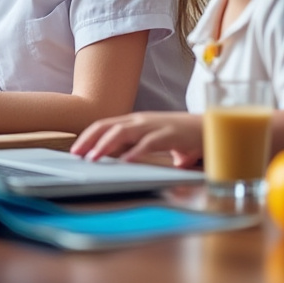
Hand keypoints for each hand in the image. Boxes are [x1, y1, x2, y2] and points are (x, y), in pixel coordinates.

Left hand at [70, 111, 202, 167]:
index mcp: (135, 121)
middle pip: (108, 126)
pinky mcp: (169, 135)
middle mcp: (140, 121)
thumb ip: (137, 147)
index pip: (105, 125)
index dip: (89, 136)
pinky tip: (126, 161)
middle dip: (90, 139)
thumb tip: (122, 161)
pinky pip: (148, 143)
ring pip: (123, 132)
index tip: (76, 149)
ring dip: (106, 145)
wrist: (208, 127)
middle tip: (76, 154)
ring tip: (94, 158)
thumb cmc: (179, 134)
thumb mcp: (152, 140)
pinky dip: (135, 151)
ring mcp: (153, 126)